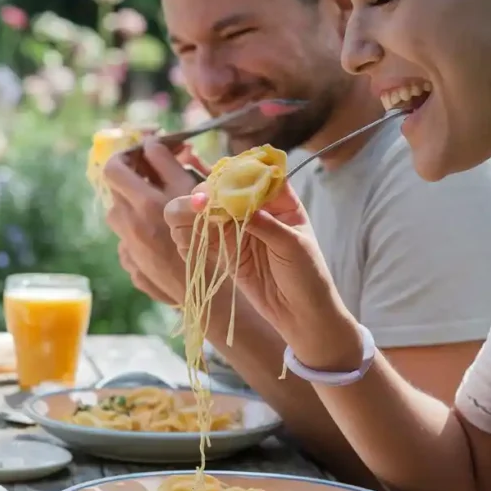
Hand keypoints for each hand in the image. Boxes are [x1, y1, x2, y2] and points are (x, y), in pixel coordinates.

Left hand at [104, 140, 208, 305]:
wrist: (208, 292)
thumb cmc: (208, 237)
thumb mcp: (194, 194)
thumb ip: (168, 164)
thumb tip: (150, 143)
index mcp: (144, 204)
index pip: (113, 168)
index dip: (125, 157)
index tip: (143, 155)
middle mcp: (129, 226)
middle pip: (116, 192)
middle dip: (134, 181)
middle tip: (156, 178)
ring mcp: (128, 248)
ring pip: (121, 216)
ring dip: (136, 207)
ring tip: (162, 209)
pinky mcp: (132, 266)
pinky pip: (128, 239)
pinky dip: (141, 232)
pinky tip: (164, 237)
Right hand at [164, 182, 363, 370]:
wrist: (304, 315)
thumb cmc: (309, 276)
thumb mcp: (292, 245)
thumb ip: (264, 224)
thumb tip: (233, 203)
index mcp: (280, 202)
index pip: (253, 176)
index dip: (233, 175)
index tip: (218, 184)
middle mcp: (256, 211)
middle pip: (223, 192)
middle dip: (206, 195)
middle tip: (196, 205)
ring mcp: (239, 232)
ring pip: (208, 215)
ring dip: (190, 214)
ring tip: (182, 219)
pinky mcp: (227, 253)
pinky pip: (203, 239)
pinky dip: (189, 236)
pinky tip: (182, 237)